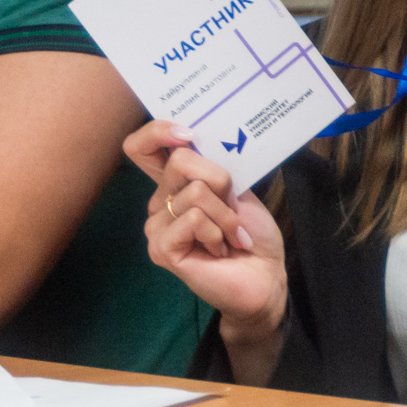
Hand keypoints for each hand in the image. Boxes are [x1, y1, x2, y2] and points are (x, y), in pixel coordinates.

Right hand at [126, 123, 287, 375]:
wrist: (265, 275)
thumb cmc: (251, 232)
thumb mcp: (237, 188)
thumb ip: (212, 164)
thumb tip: (192, 139)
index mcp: (174, 183)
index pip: (141, 146)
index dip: (157, 131)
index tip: (188, 134)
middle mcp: (160, 201)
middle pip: (180, 160)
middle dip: (220, 180)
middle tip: (233, 209)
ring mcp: (156, 226)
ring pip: (195, 192)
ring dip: (226, 215)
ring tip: (230, 237)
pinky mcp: (161, 248)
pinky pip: (193, 218)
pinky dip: (217, 231)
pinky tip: (218, 250)